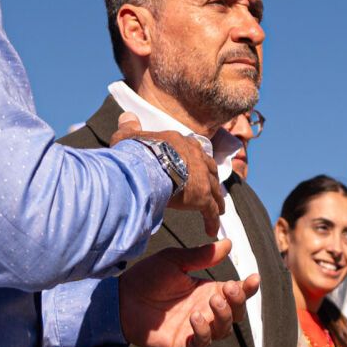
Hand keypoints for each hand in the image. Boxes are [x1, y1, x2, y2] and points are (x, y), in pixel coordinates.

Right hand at [113, 116, 224, 238]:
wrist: (148, 167)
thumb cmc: (137, 152)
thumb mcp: (129, 137)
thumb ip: (129, 127)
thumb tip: (127, 116)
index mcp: (180, 142)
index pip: (191, 150)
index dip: (193, 159)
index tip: (194, 167)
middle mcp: (196, 157)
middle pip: (209, 169)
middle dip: (210, 179)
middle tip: (211, 189)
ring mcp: (202, 177)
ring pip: (214, 190)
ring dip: (216, 201)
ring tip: (218, 210)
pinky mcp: (202, 196)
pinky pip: (210, 211)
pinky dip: (212, 221)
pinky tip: (211, 230)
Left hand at [120, 241, 258, 346]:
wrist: (120, 298)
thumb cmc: (146, 278)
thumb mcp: (174, 261)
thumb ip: (201, 256)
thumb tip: (229, 243)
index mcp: (207, 291)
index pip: (235, 293)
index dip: (248, 288)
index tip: (253, 278)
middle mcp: (206, 311)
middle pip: (236, 313)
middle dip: (238, 302)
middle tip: (228, 288)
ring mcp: (195, 328)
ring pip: (224, 330)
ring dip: (224, 315)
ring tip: (212, 300)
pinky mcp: (183, 343)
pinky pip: (203, 342)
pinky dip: (204, 331)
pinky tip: (196, 317)